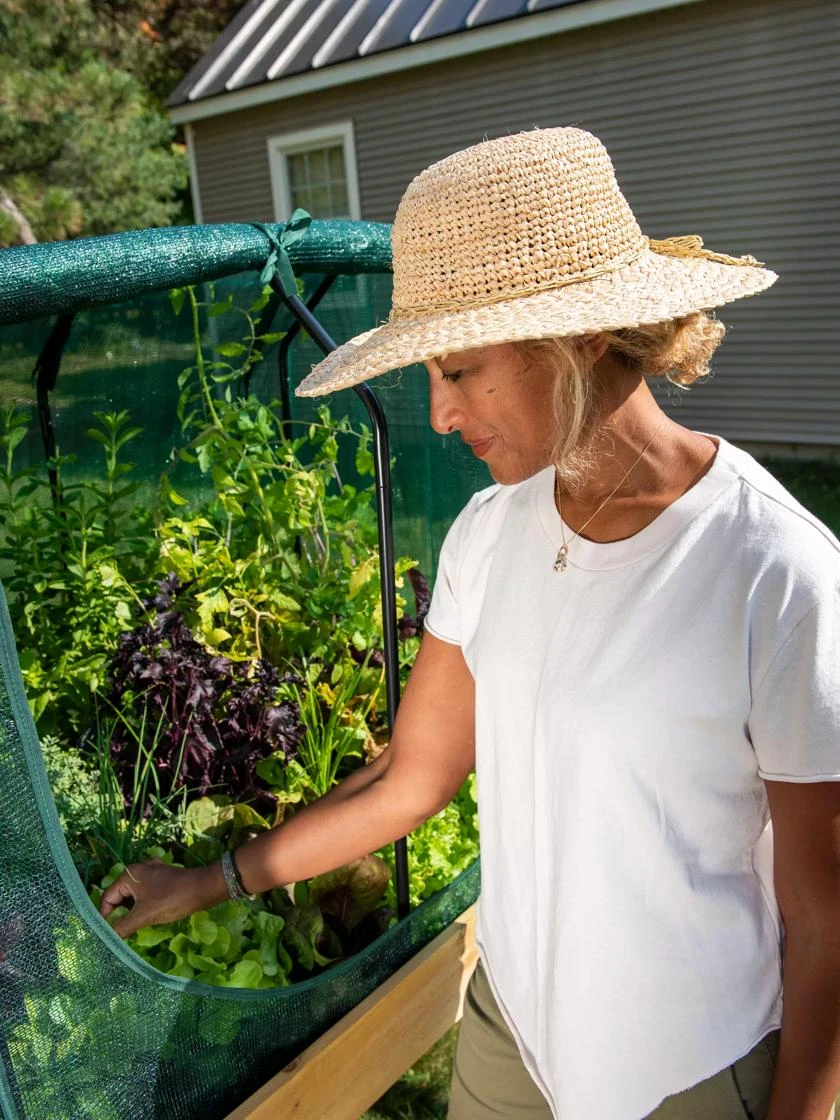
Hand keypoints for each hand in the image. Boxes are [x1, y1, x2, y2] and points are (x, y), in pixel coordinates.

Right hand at [99, 859, 225, 938]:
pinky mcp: (162, 877)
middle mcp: (138, 869)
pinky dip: (142, 904)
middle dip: (118, 914)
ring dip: (131, 910)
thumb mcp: (144, 916)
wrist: (204, 888)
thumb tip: (106, 939)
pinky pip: (145, 892)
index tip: (107, 934)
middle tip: (120, 932)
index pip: (107, 898)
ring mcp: (151, 871)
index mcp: (129, 875)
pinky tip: (146, 915)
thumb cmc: (172, 899)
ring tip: (132, 927)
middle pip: (119, 895)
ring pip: (132, 895)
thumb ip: (122, 927)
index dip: (105, 917)